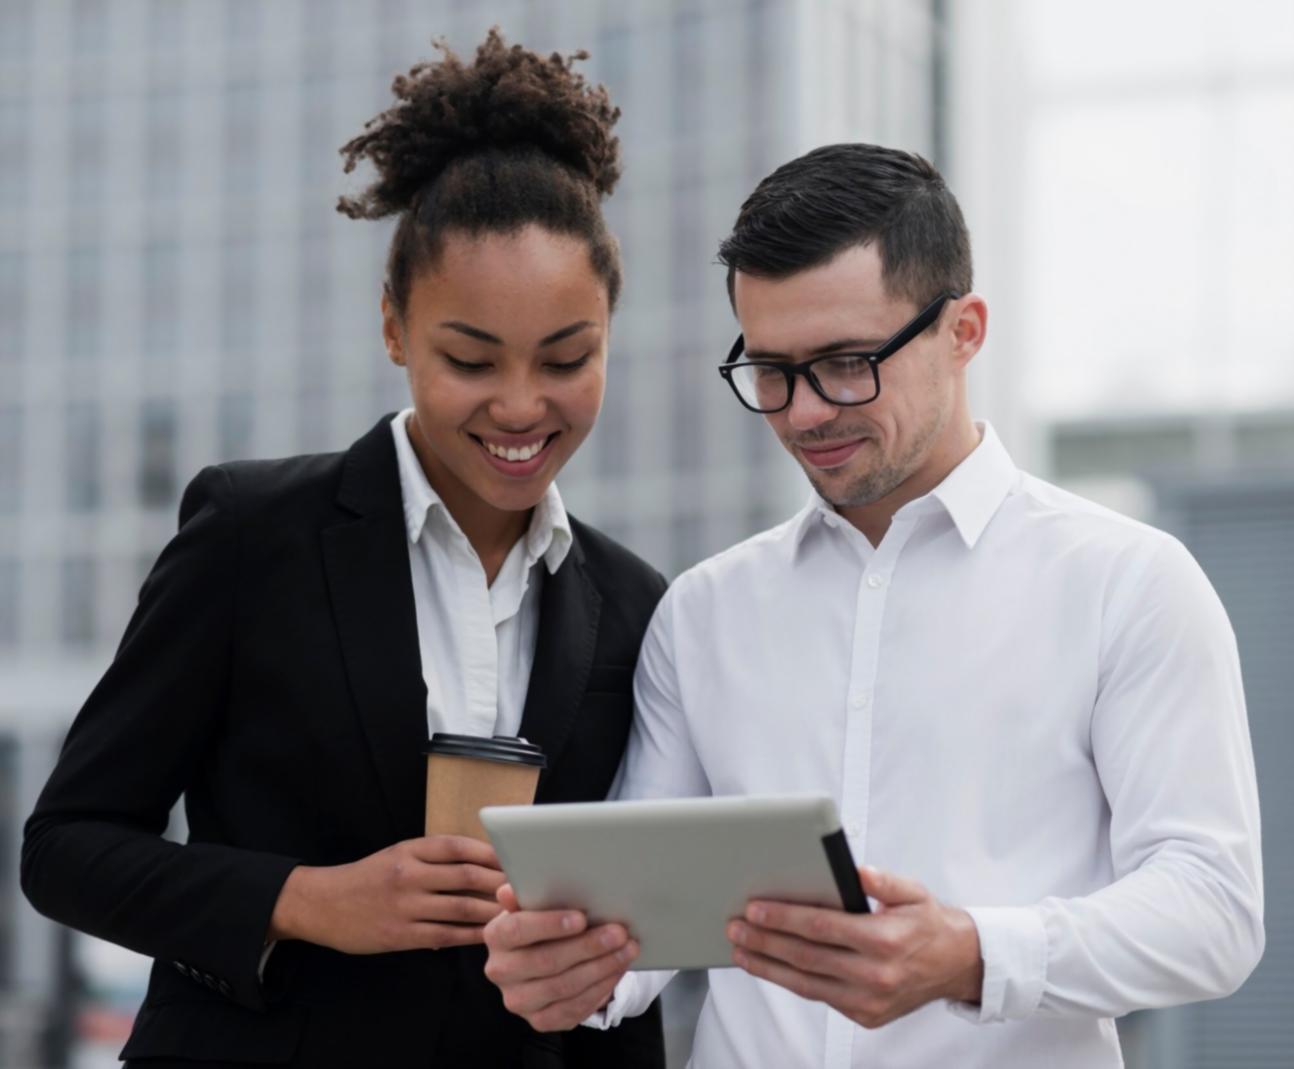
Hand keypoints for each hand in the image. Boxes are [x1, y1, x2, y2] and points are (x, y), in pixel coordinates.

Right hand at [268, 835, 505, 953]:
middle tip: (526, 888)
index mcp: (409, 850)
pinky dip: (472, 935)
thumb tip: (481, 863)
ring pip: (461, 908)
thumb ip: (433, 857)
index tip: (514, 859)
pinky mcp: (402, 935)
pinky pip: (446, 934)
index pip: (458, 846)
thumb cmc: (368, 878)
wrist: (322, 904)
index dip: (490, 853)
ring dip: (492, 911)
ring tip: (517, 913)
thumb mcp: (397, 854)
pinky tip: (490, 936)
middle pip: (466, 876)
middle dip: (500, 883)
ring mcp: (405, 906)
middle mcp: (408, 875)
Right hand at [483, 884, 638, 1031]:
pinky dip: (599, 990)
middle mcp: (500, 971)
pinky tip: (616, 971)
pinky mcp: (539, 1021)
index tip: (581, 918)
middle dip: (587, 947)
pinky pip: (572, 1010)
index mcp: (496, 937)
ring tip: (627, 950)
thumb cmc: (542, 923)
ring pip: (563, 987)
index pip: (517, 930)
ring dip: (601, 968)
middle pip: (546, 961)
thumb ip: (527, 895)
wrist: (542, 958)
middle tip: (619, 933)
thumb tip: (509, 892)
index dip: (549, 925)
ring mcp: (518, 1000)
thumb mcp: (534, 905)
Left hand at [726, 866, 982, 1027]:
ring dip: (768, 967)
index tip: (755, 909)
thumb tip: (854, 870)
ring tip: (740, 951)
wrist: (957, 964)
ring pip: (807, 984)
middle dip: (765, 942)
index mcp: (885, 940)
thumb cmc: (928, 922)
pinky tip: (769, 966)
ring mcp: (869, 1001)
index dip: (785, 918)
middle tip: (735, 928)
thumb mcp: (912, 892)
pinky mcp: (865, 1015)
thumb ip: (883, 881)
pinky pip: (819, 997)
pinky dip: (791, 981)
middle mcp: (876, 975)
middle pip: (806, 957)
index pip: (822, 927)